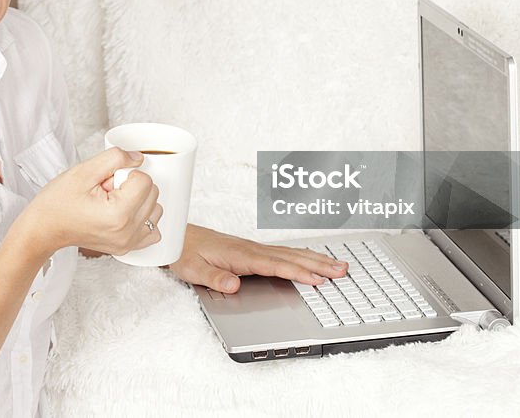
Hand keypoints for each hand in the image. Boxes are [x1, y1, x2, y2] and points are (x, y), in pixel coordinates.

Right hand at [18, 147, 163, 256]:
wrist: (44, 229)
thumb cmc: (57, 203)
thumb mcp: (83, 171)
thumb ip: (115, 158)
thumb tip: (138, 158)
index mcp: (118, 214)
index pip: (145, 180)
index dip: (125, 173)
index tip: (105, 182)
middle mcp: (127, 232)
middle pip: (153, 193)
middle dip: (131, 186)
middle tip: (105, 191)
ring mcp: (128, 243)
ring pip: (155, 209)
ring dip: (139, 201)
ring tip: (111, 203)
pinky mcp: (127, 248)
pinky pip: (153, 230)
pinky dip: (143, 218)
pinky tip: (124, 214)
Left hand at [168, 225, 347, 293]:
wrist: (177, 235)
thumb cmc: (185, 251)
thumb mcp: (192, 269)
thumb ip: (213, 277)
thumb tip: (233, 285)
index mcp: (240, 255)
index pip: (275, 265)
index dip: (297, 272)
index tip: (318, 279)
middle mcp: (251, 249)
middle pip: (290, 257)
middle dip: (318, 264)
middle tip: (342, 271)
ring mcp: (253, 249)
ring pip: (290, 254)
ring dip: (315, 259)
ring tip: (339, 265)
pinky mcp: (252, 251)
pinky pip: (283, 254)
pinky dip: (302, 256)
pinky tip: (313, 260)